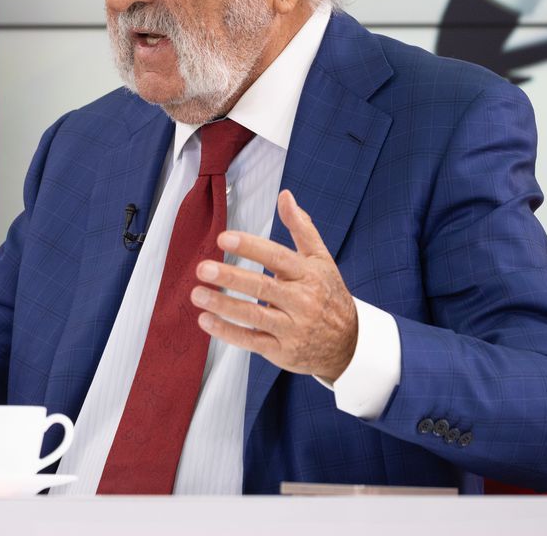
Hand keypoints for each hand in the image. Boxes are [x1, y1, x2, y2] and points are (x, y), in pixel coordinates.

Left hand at [189, 189, 357, 380]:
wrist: (349, 344)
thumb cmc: (329, 295)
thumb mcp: (321, 259)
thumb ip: (301, 227)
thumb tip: (285, 195)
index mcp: (308, 275)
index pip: (276, 257)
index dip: (250, 247)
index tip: (223, 238)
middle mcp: (301, 301)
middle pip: (262, 287)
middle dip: (230, 278)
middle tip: (202, 268)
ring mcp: (292, 328)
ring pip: (253, 316)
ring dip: (223, 306)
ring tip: (197, 294)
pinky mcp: (281, 350)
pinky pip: (251, 341)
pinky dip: (227, 332)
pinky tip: (205, 321)